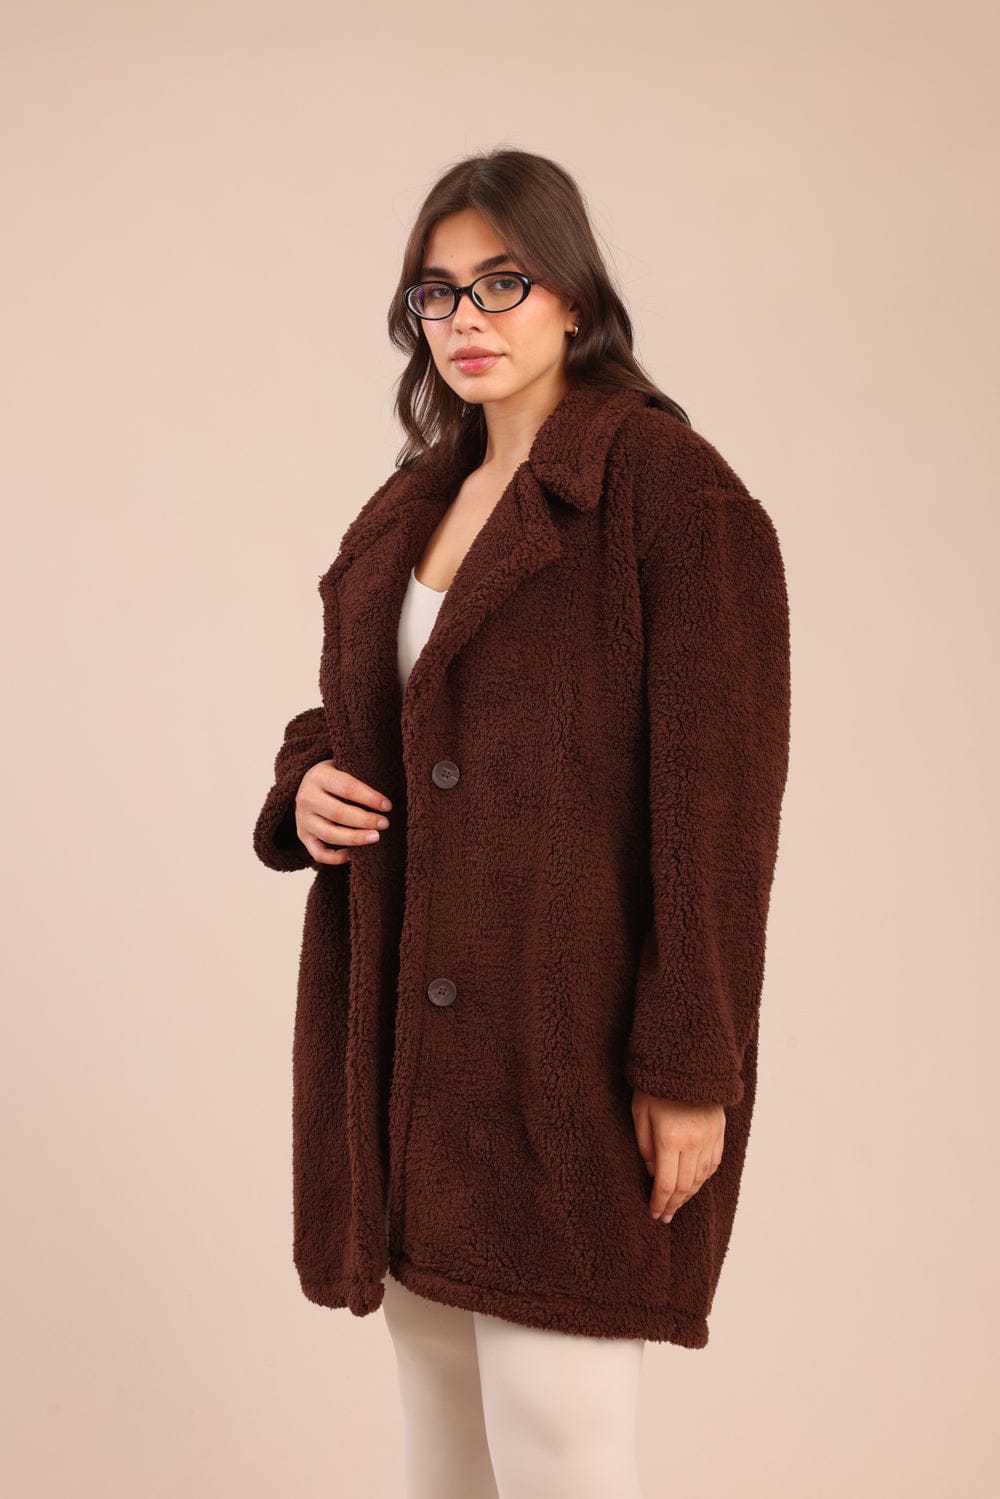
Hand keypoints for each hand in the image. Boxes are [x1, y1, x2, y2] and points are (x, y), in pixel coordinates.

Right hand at [293, 760, 392, 864]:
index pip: (347, 788)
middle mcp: (306, 797)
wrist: (306, 785)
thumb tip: (387, 798)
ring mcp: (302, 819)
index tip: (388, 806)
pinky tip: (352, 854)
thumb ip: (360, 776)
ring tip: (376, 837)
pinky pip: (318, 853)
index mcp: (319, 776)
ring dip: (355, 839)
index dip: (370, 798)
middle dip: (365, 820)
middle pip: (338, 813)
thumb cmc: (335, 777)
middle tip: (385, 823)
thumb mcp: (344, 767)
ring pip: (329, 834)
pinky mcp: (303, 836)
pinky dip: (335, 858)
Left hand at [631, 1089, 724, 1222]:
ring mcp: (710, 1137)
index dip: (659, 1203)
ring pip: (701, 1177)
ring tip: (677, 1204)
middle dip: (674, 1204)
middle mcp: (693, 1142)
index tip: (654, 1214)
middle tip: (665, 1216)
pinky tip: (695, 1184)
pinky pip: (713, 1163)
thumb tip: (651, 1173)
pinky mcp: (719, 1131)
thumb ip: (644, 1146)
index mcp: (670, 1139)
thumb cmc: (655, 1086)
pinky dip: (703, 1178)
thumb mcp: (639, 1113)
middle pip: (685, 1186)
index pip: (666, 1184)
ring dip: (689, 1194)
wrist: (687, 1061)